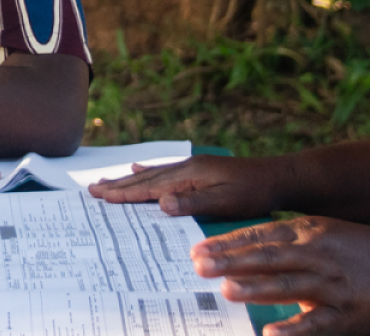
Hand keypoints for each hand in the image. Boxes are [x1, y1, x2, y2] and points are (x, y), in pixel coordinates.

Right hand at [87, 154, 290, 217]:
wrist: (278, 178)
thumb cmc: (255, 192)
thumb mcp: (226, 201)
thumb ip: (193, 202)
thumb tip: (160, 203)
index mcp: (189, 174)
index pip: (149, 186)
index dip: (123, 193)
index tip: (99, 195)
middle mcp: (186, 167)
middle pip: (145, 178)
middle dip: (117, 185)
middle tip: (91, 188)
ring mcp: (192, 167)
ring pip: (152, 174)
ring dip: (128, 179)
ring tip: (107, 181)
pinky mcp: (198, 171)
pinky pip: (164, 172)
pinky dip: (147, 172)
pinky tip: (139, 169)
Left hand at [193, 216, 369, 335]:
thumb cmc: (356, 251)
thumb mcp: (322, 233)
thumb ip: (284, 240)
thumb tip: (237, 250)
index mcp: (309, 232)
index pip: (261, 235)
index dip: (229, 243)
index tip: (198, 250)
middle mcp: (318, 255)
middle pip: (269, 257)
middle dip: (232, 261)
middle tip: (200, 266)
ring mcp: (333, 285)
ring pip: (290, 285)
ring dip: (257, 288)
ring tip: (227, 290)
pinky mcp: (347, 315)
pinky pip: (317, 323)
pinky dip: (294, 328)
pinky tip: (270, 333)